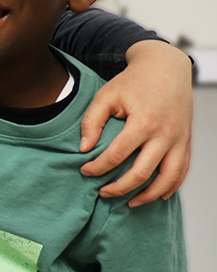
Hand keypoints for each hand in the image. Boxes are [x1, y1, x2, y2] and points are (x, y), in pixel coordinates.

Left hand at [78, 40, 192, 205]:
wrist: (166, 68)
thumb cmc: (133, 82)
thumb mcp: (106, 96)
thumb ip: (92, 121)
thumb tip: (84, 149)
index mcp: (144, 122)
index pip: (116, 155)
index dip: (97, 168)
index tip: (84, 171)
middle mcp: (165, 134)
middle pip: (142, 173)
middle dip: (119, 188)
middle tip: (102, 192)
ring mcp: (180, 139)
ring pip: (168, 178)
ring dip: (148, 195)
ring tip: (130, 203)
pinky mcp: (187, 141)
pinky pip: (183, 170)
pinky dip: (171, 186)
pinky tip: (158, 196)